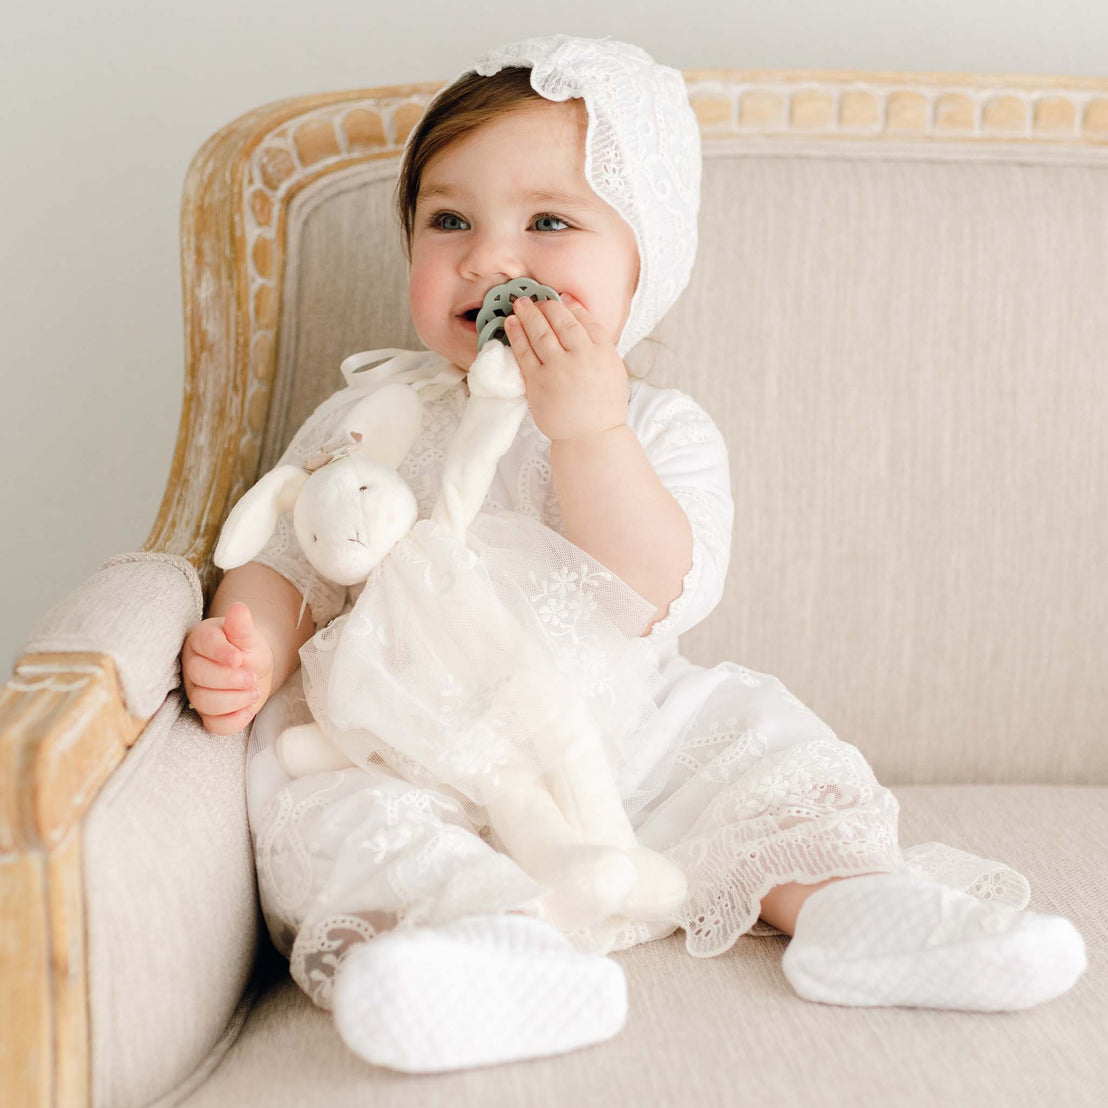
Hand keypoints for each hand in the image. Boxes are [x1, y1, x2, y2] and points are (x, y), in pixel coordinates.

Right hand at [182, 602, 274, 734]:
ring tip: (254, 691)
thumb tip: (238, 608)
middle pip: (200, 676)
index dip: (220, 653)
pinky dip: (232, 722)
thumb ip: (242, 626)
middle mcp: (193, 666)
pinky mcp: (207, 713)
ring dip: (234, 700)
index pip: (203, 645)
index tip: (239, 658)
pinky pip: (213, 725)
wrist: (254, 668)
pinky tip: (247, 711)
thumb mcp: (249, 636)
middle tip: (253, 678)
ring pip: (204, 702)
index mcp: (200, 640)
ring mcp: (197, 691)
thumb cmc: (247, 648)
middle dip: (230, 680)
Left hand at [505, 292, 628, 442]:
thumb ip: (598, 342)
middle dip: (545, 305)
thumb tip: (576, 312)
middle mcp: (581, 357)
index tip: (560, 298)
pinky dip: (516, 335)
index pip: (585, 319)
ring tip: (519, 304)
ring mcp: (557, 369)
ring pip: (539, 332)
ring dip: (527, 314)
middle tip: (534, 298)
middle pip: (560, 320)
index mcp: (603, 352)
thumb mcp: (613, 368)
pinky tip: (510, 324)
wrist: (590, 437)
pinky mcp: (538, 382)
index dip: (570, 306)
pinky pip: (524, 352)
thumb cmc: (602, 405)